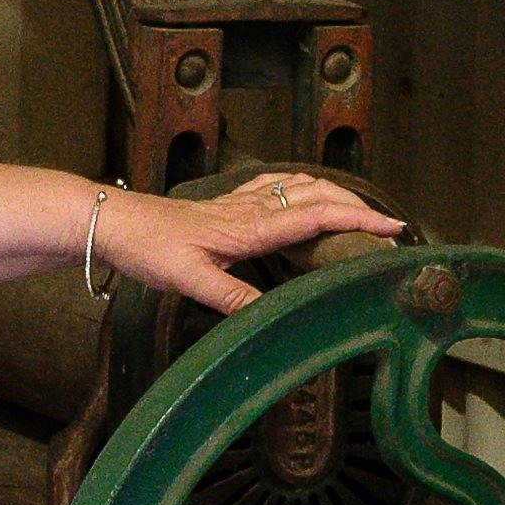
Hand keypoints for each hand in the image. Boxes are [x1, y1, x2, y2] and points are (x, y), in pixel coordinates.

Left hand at [94, 170, 406, 312]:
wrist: (112, 222)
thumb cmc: (147, 247)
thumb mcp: (188, 280)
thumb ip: (231, 298)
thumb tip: (272, 316)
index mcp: (249, 226)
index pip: (317, 216)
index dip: (358, 220)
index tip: (392, 228)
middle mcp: (249, 209)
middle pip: (318, 195)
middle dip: (358, 207)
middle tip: (388, 226)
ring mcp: (237, 204)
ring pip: (299, 187)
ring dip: (334, 194)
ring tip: (359, 210)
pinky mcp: (224, 205)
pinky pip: (273, 188)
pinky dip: (301, 187)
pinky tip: (303, 194)